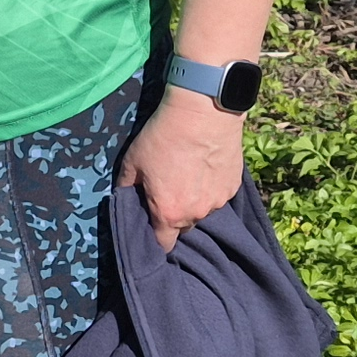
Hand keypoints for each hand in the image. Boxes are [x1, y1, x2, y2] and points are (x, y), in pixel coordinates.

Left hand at [117, 90, 247, 249]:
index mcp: (168, 213)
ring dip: (194, 200)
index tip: (152, 226)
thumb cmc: (163, 137)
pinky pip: (217, 196)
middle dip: (174, 216)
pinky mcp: (233, 187)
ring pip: (202, 210)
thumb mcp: (132, 161)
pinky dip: (210, 187)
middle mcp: (196, 214)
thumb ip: (126, 187)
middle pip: (183, 227)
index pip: (163, 244)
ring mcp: (218, 201)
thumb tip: (123, 198)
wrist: (204, 112)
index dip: (155, 238)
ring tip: (188, 174)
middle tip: (168, 191)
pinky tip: (204, 166)